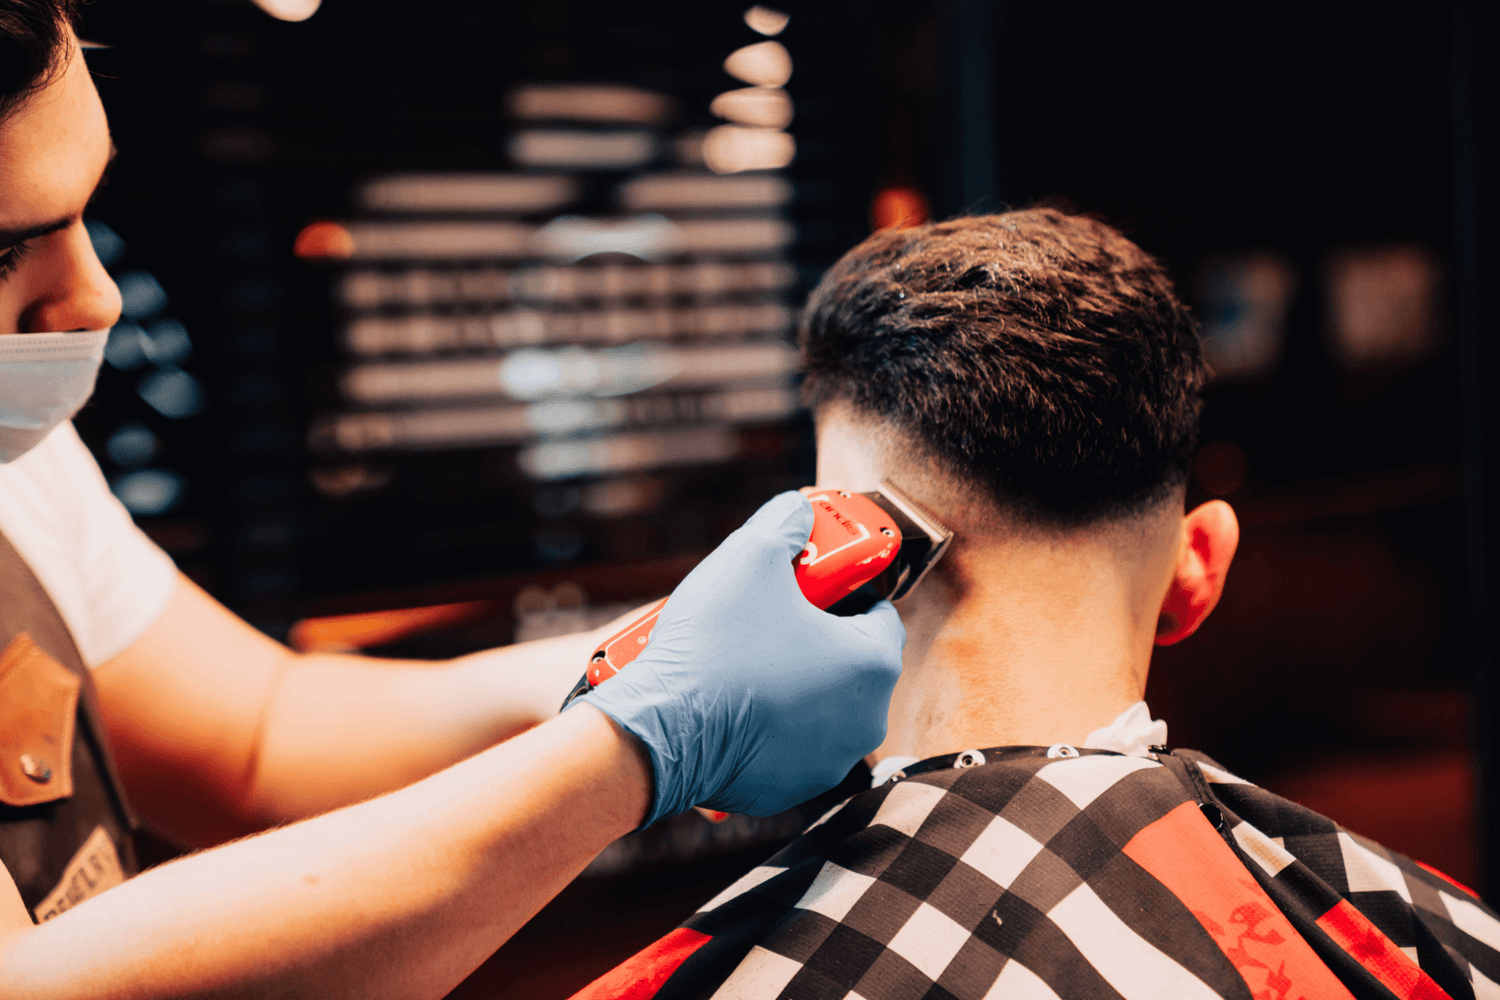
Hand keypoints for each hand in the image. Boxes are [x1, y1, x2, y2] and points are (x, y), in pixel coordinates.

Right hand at [576, 491, 905, 824]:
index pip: (880, 612)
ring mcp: (830, 760)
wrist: (661, 729)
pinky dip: (770, 720)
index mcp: (873, 663)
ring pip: (821, 704)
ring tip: (749, 653)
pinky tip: (735, 697)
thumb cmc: (715, 645)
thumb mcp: (750, 555)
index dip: (845, 587)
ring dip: (795, 677)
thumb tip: (796, 510)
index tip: (814, 580)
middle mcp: (865, 719)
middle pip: (851, 660)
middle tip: (775, 612)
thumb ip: (785, 523)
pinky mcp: (791, 789)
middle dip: (818, 633)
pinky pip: (790, 742)